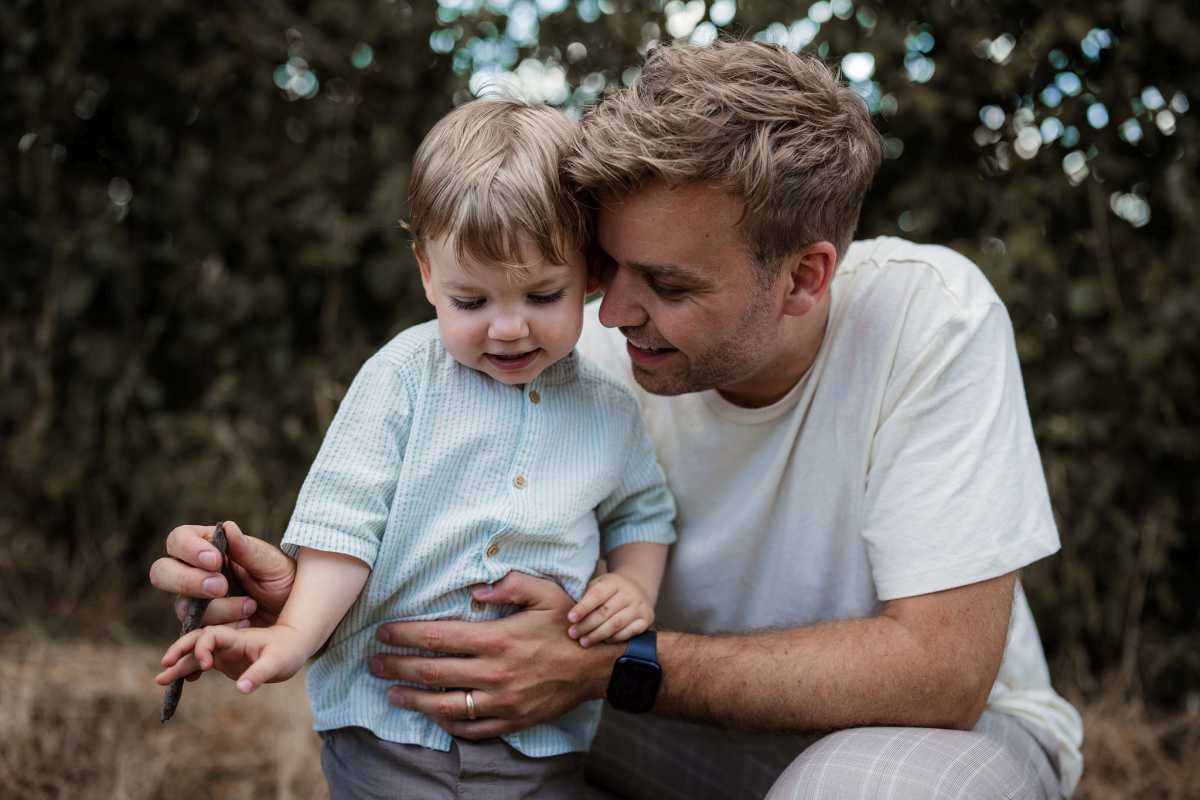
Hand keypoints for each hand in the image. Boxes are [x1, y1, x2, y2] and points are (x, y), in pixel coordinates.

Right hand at [149, 521, 296, 628]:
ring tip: (249, 608)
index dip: (189, 549)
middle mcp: (193, 574)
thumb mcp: (273, 565)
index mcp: (208, 548)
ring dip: (216, 609)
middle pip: (161, 572)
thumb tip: (228, 527)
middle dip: (187, 580)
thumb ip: (249, 550)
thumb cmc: (283, 581)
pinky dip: (215, 633)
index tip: (215, 560)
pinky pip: (193, 635)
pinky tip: (241, 627)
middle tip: (221, 587)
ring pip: (181, 607)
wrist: (295, 617)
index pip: (178, 539)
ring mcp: (193, 604)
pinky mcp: (200, 630)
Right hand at [156, 623, 309, 693]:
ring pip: (195, 655)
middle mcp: (226, 641)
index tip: (205, 665)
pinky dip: (189, 672)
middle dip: (180, 651)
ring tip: (160, 680)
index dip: (202, 647)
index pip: (210, 635)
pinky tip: (179, 684)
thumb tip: (242, 688)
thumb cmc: (287, 651)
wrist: (294, 647)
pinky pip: (200, 665)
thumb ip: (259, 674)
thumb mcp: (277, 663)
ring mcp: (223, 651)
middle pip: (196, 641)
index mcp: (236, 636)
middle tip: (165, 664)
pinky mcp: (223, 661)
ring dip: (179, 666)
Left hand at [368, 572, 620, 739]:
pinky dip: (447, 723)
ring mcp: (501, 701)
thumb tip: (475, 588)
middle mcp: (494, 672)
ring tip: (391, 692)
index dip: (405, 635)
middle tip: (374, 662)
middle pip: (432, 672)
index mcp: (497, 638)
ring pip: (444, 705)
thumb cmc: (568, 625)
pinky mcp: (511, 720)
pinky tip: (432, 714)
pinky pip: (471, 728)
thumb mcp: (545, 592)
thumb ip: (509, 585)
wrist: (598, 666)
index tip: (384, 632)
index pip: (437, 637)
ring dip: (412, 699)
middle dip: (397, 666)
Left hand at [567, 572, 653, 647]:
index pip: (596, 595)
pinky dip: (615, 639)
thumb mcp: (599, 585)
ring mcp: (639, 606)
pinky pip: (629, 632)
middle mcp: (628, 593)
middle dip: (587, 625)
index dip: (583, 607)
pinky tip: (603, 642)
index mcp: (613, 582)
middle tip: (573, 634)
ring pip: (616, 624)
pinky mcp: (646, 619)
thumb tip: (570, 616)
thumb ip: (586, 597)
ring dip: (598, 635)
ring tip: (584, 642)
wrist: (639, 588)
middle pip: (605, 611)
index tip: (570, 618)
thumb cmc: (610, 591)